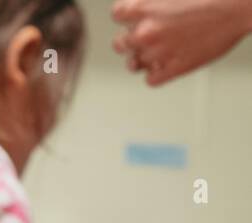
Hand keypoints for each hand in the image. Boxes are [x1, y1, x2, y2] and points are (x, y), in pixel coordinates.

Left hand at [112, 0, 251, 85]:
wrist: (241, 5)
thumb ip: (152, 0)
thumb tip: (141, 5)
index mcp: (142, 7)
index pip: (117, 16)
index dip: (127, 17)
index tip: (134, 18)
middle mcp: (145, 32)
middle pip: (121, 43)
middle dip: (131, 40)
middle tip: (146, 37)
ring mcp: (158, 53)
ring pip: (133, 64)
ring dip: (142, 59)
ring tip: (158, 51)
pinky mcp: (173, 69)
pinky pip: (151, 80)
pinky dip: (157, 73)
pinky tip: (168, 63)